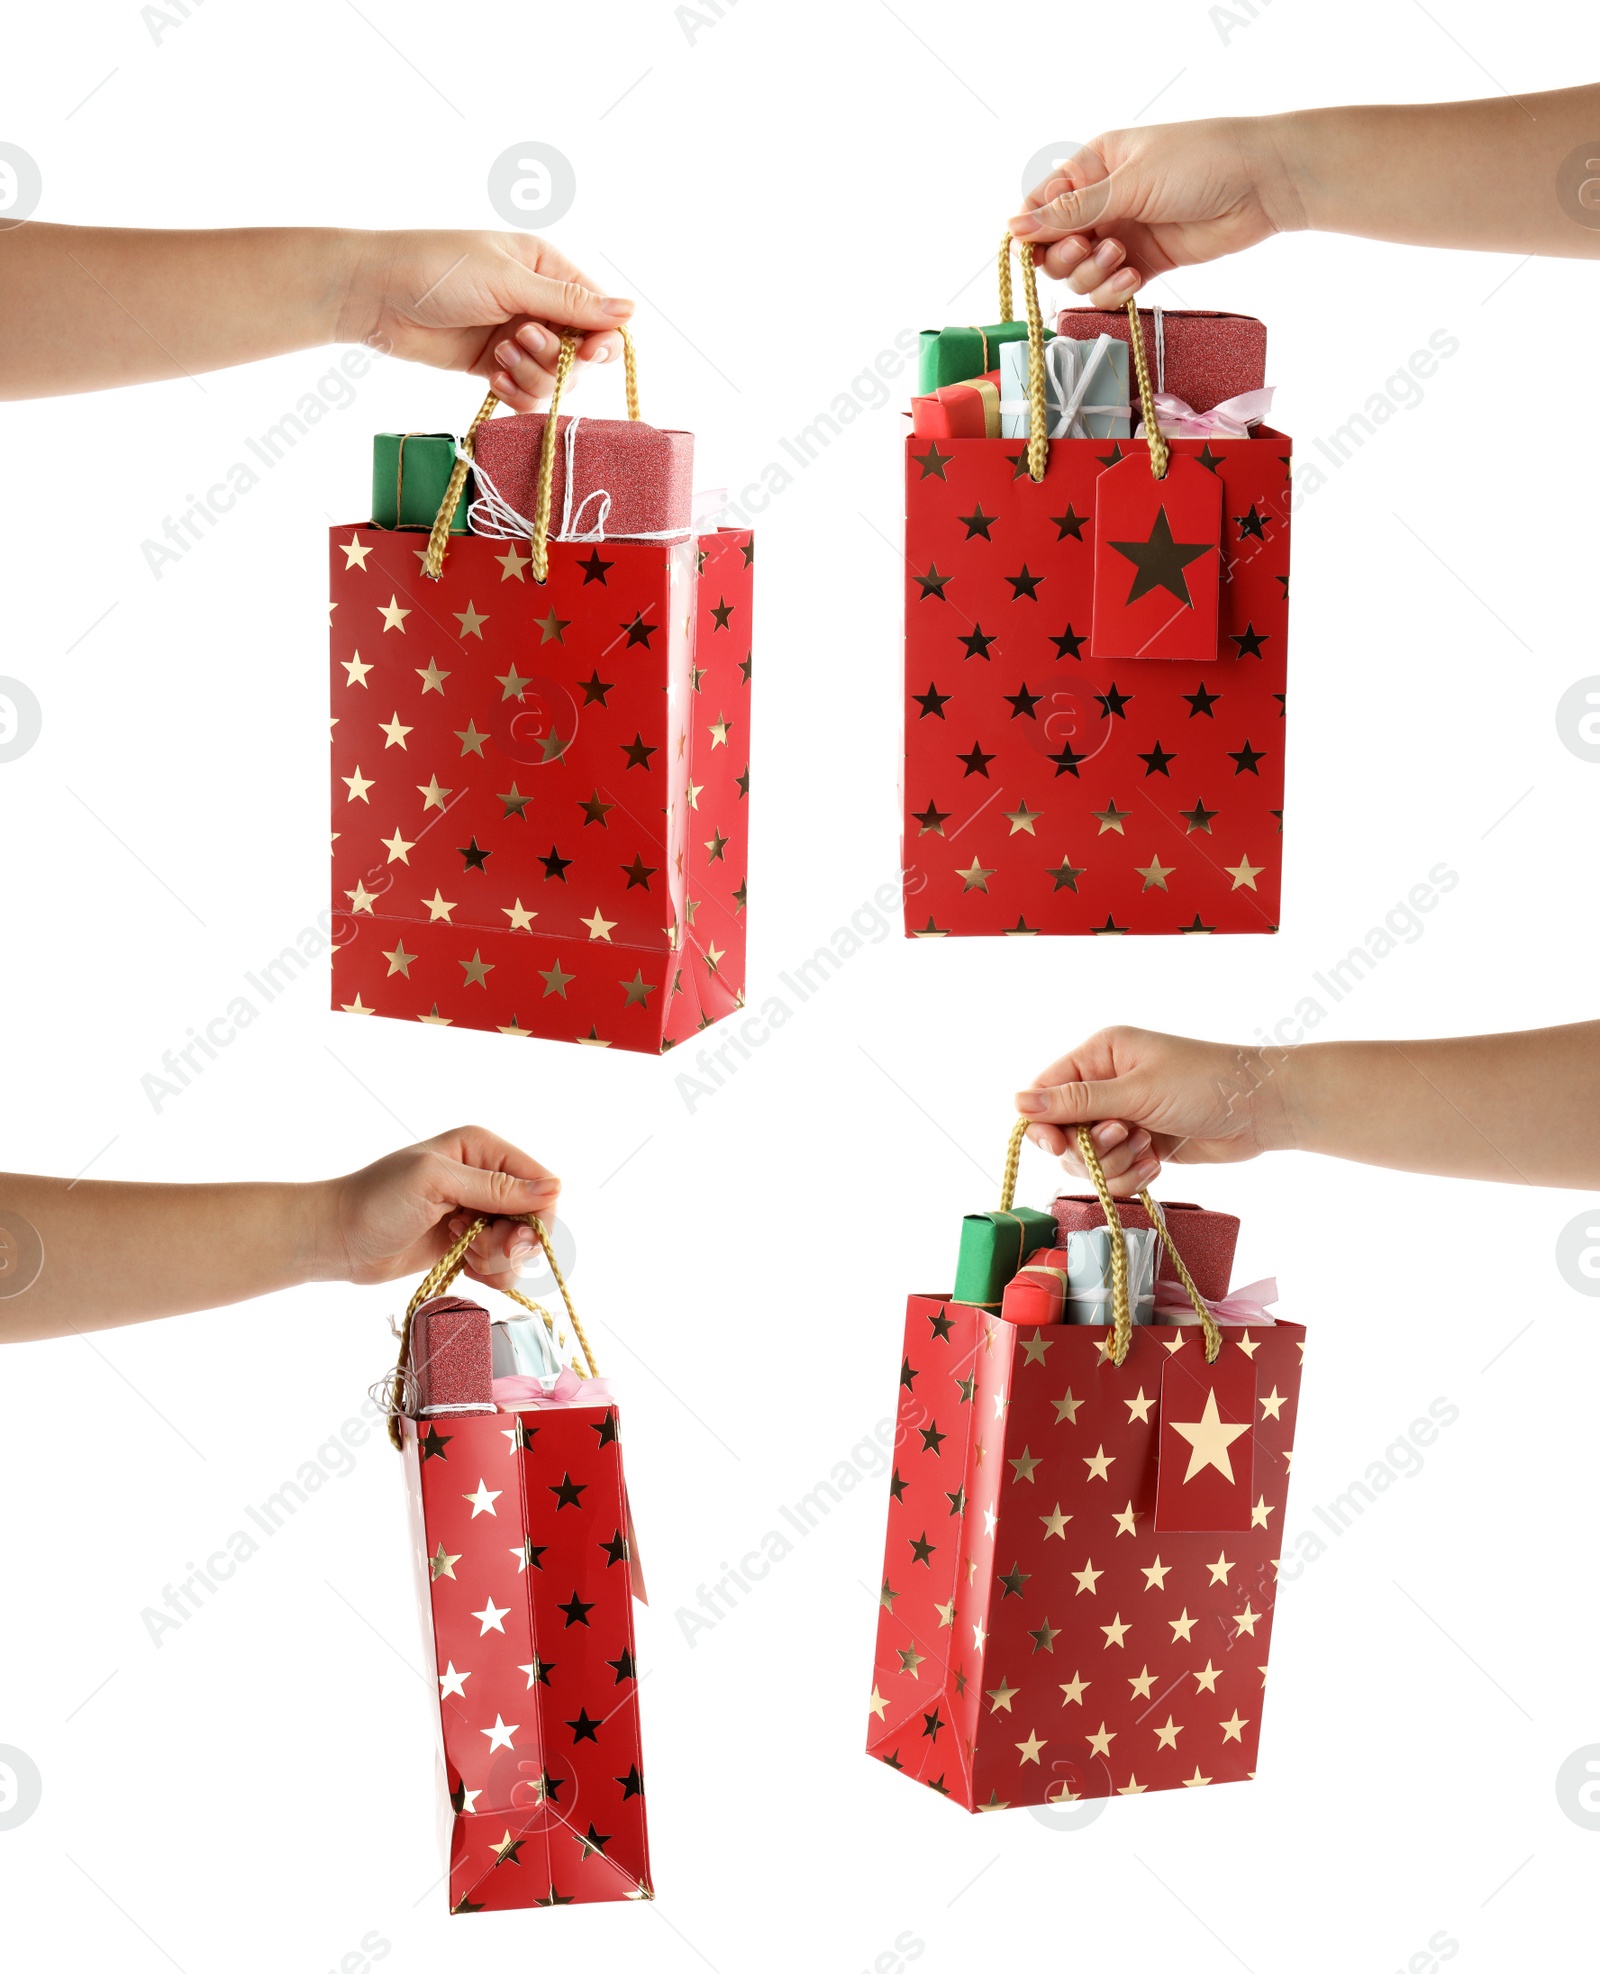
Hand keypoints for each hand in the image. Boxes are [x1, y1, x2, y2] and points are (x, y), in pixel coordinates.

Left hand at [313, 1126, 561, 1290]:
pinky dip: (489, 1273)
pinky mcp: (468, 1243)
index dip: (535, 1218)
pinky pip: (501, 1264)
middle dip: (512, 1244)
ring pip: (520, 1247)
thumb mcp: (436, 1182)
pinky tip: (463, 1267)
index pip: (541, 1184)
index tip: (510, 1243)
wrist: (336, 1239)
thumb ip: (495, 1188)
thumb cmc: (376, 1201)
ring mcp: (478, 1213)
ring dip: (497, 1261)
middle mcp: (486, 1177)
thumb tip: (554, 1188)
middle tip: (477, 1250)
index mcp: (482, 1149)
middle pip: (534, 1219)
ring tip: (461, 1254)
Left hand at [340, 229, 634, 411]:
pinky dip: (516, 395)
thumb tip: (631, 311)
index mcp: (547, 269)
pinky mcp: (494, 366)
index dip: (601, 339)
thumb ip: (568, 302)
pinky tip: (493, 382)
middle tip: (518, 342)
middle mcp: (537, 304)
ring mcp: (516, 338)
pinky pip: (527, 394)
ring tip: (497, 359)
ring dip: (532, 377)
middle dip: (556, 359)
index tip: (587, 353)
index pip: (599, 313)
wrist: (375, 295)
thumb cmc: (437, 269)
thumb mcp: (508, 280)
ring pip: (555, 379)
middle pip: (580, 353)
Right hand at [1006, 117, 1301, 305]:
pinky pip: (1110, 289)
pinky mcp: (1145, 263)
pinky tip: (1134, 278)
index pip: (1040, 206)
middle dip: (1066, 257)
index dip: (1032, 233)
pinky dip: (1114, 291)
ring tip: (1123, 260)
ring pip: (1080, 273)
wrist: (1261, 183)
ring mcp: (1123, 234)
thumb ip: (1071, 212)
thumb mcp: (1129, 183)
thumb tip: (1012, 227)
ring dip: (1093, 274)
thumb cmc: (1200, 161)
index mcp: (1092, 166)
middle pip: (1053, 248)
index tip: (1036, 248)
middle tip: (1093, 248)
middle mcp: (1102, 201)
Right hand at [1014, 1026, 1289, 1195]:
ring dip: (1116, 1164)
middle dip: (1093, 1148)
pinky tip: (1158, 1162)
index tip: (1061, 1148)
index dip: (1045, 1125)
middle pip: (1063, 1133)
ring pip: (1089, 1160)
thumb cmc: (1205, 1084)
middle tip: (1126, 1138)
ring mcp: (1123, 1117)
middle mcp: (1105, 1084)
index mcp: (1099, 1055)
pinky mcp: (1140, 1145)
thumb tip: (1018, 1102)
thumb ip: (1076, 1102)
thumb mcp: (1136, 1091)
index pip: (1045, 1092)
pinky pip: (1115, 1173)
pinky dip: (1133, 1175)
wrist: (1262, 1109)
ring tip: (1149, 1148)